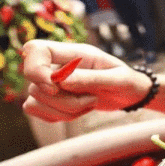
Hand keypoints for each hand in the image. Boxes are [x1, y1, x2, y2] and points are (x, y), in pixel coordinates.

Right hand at [21, 40, 152, 121]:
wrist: (130, 94)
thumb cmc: (126, 81)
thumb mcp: (117, 79)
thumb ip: (91, 78)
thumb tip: (61, 81)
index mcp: (74, 53)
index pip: (35, 49)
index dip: (36, 70)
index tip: (55, 87)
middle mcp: (58, 65)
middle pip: (34, 84)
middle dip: (63, 101)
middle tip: (92, 99)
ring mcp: (51, 82)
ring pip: (34, 99)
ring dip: (64, 110)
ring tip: (89, 103)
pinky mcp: (49, 98)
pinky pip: (35, 110)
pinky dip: (57, 116)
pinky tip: (78, 112)